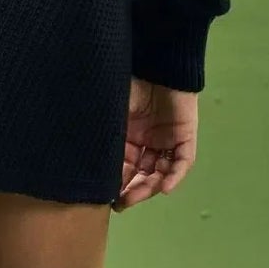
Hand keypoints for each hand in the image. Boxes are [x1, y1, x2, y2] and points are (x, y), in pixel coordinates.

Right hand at [114, 75, 197, 208]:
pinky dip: (174, 175)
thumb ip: (103, 139)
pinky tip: (165, 187)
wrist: (154, 63)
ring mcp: (167, 141)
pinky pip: (182, 161)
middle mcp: (147, 143)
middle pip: (142, 175)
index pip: (123, 168)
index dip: (115, 184)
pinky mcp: (185, 136)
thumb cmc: (125, 86)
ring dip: (150, 187)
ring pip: (161, 172)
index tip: (105, 198)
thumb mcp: (109, 116)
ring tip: (137, 196)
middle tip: (122, 204)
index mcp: (127, 138)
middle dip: (132, 192)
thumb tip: (82, 165)